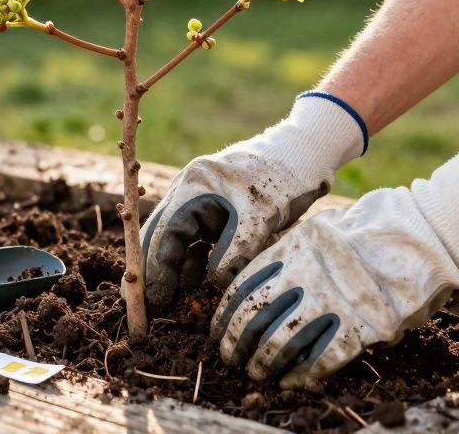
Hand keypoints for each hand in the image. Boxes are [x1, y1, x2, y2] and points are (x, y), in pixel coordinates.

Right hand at [140, 93, 367, 306]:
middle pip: (163, 233)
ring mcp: (201, 198)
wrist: (304, 154)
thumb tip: (214, 283)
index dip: (158, 266)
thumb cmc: (283, 177)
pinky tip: (197, 281)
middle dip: (157, 268)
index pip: (166, 230)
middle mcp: (190, 189)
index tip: (157, 297)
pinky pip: (197, 238)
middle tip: (154, 303)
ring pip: (178, 238)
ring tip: (176, 298)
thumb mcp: (260, 216)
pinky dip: (195, 259)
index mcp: (195, 184)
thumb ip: (235, 251)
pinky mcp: (216, 209)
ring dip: (176, 267)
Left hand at [211, 144, 458, 386]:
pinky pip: (320, 359)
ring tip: (256, 374)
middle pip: (255, 318)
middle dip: (236, 344)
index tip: (217, 330)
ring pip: (281, 342)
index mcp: (294, 247)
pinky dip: (300, 375)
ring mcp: (334, 302)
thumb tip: (265, 287)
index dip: (225, 314)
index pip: (243, 287)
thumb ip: (292, 255)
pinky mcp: (361, 326)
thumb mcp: (321, 229)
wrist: (424, 231)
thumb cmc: (372, 227)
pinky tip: (289, 383)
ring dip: (263, 364)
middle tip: (230, 359)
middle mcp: (307, 275)